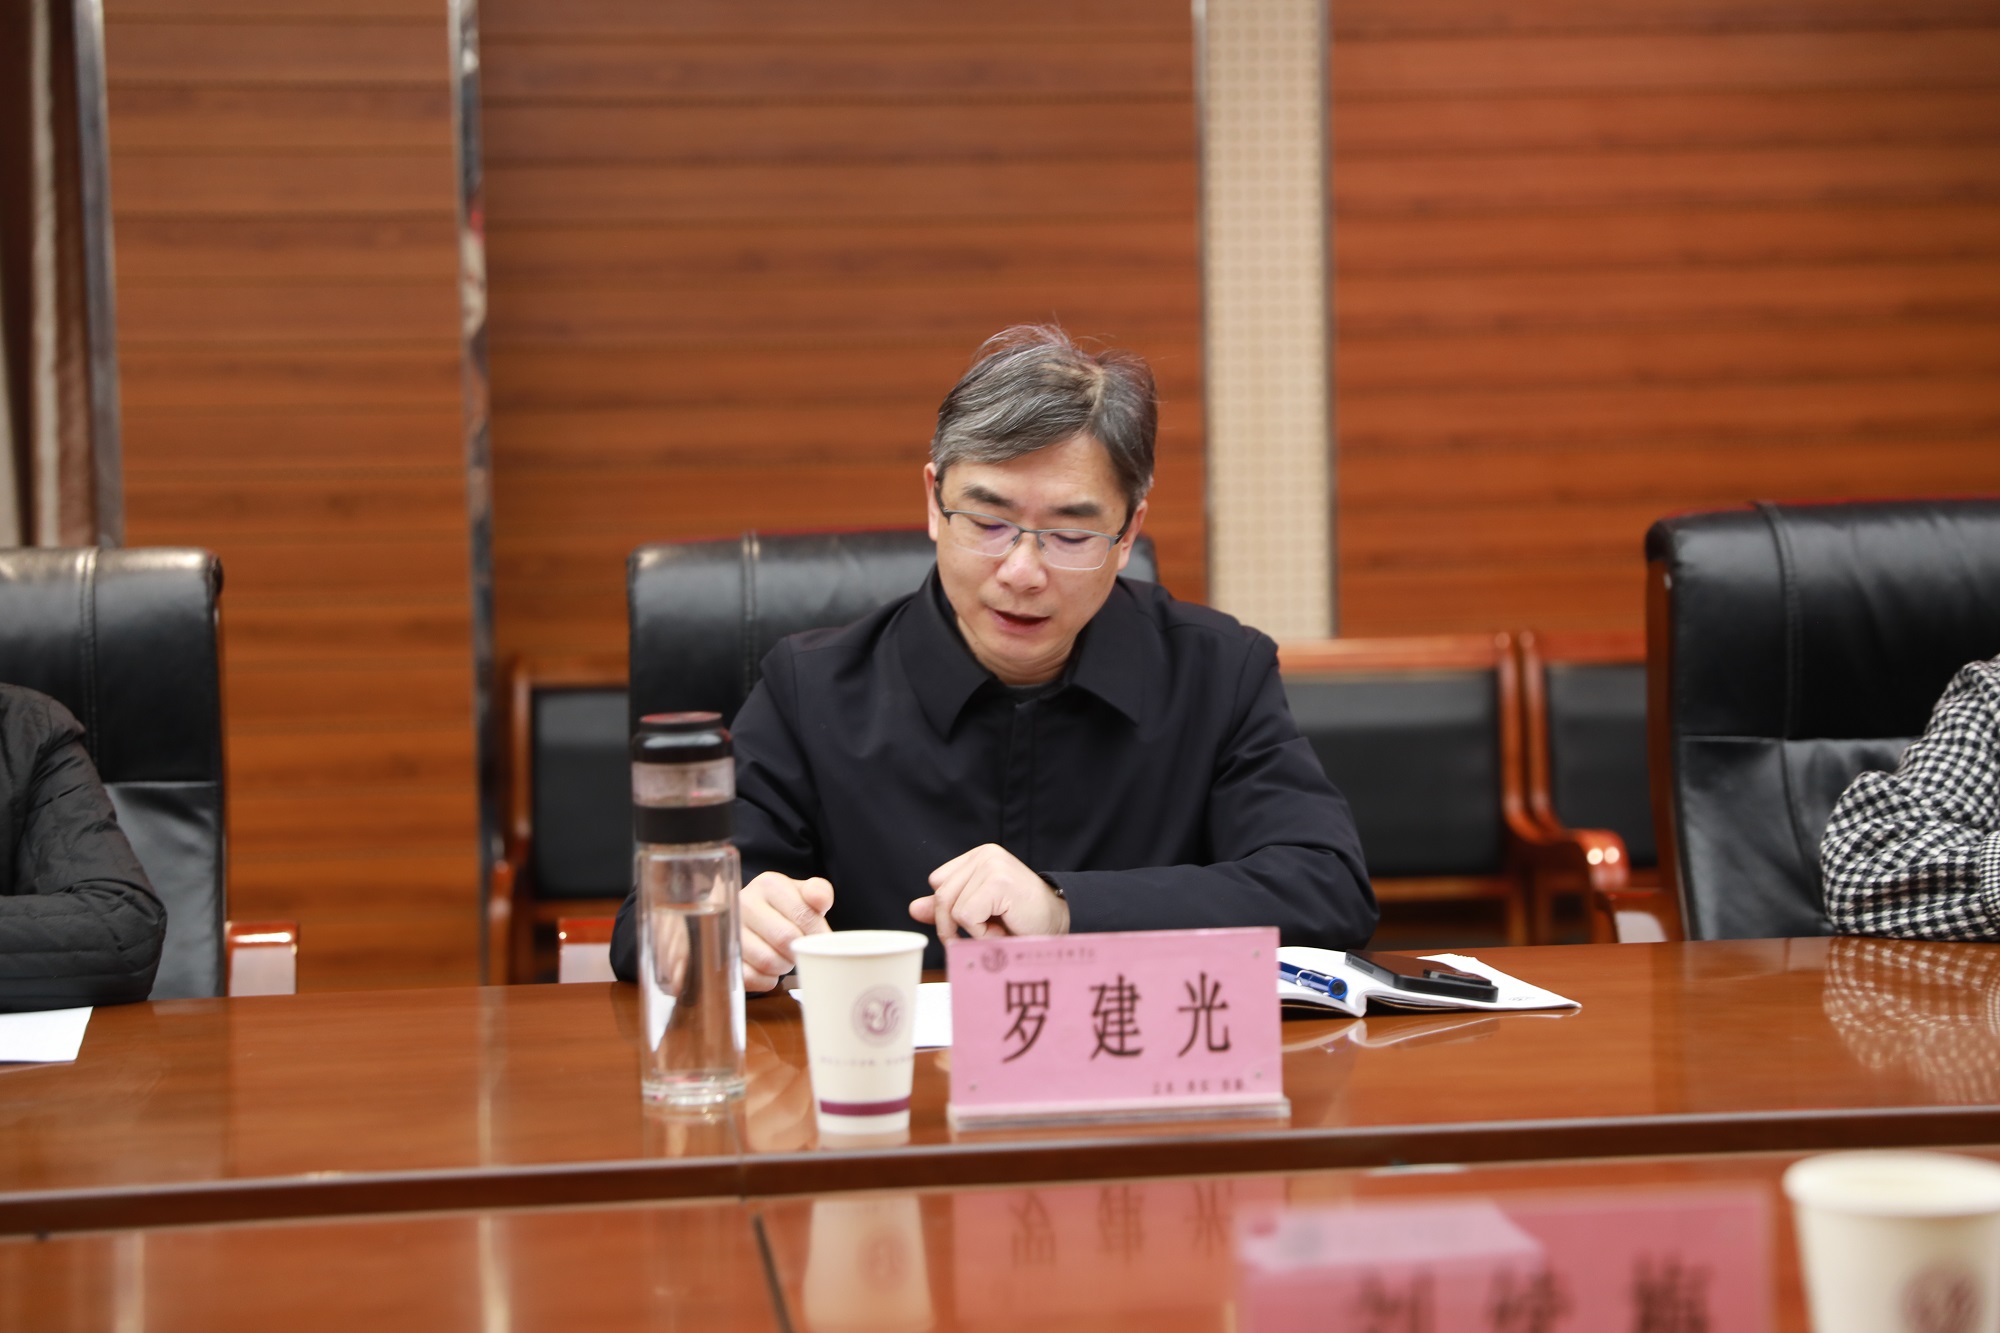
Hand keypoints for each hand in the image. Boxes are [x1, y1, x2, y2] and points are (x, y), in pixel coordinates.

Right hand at [739, 871, 833, 991]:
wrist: (751, 920)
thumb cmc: (783, 908)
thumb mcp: (802, 894)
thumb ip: (819, 892)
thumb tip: (821, 900)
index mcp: (768, 884)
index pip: (803, 915)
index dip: (818, 934)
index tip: (821, 942)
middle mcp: (744, 903)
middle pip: (786, 938)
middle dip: (800, 951)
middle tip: (801, 951)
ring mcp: (730, 930)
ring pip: (768, 961)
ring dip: (784, 966)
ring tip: (785, 958)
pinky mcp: (723, 957)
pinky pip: (752, 977)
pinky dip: (767, 980)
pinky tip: (769, 970)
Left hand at [909, 843, 1068, 939]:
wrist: (1060, 925)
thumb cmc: (1022, 919)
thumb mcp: (979, 912)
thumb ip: (947, 908)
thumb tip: (913, 908)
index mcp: (978, 856)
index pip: (938, 883)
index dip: (950, 910)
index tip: (977, 920)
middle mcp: (984, 855)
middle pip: (940, 897)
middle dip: (956, 925)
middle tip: (988, 931)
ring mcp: (991, 865)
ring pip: (951, 909)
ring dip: (973, 930)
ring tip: (999, 927)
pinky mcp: (997, 881)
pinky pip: (966, 916)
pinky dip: (982, 933)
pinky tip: (1004, 928)